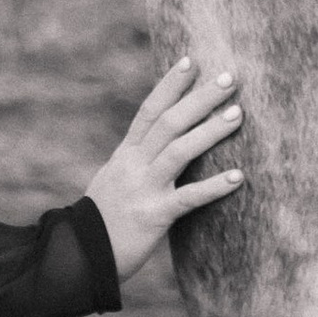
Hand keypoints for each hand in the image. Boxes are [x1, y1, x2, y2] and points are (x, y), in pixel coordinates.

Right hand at [84, 57, 244, 284]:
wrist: (79, 255)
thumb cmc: (104, 217)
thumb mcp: (114, 178)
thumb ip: (135, 159)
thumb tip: (156, 140)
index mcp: (126, 154)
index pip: (149, 109)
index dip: (170, 84)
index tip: (191, 61)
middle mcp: (134, 165)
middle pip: (169, 122)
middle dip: (200, 98)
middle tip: (229, 78)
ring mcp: (143, 188)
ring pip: (180, 151)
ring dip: (210, 130)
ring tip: (238, 114)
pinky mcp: (154, 216)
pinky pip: (188, 198)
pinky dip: (214, 186)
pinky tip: (238, 177)